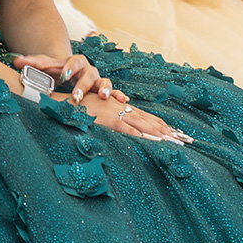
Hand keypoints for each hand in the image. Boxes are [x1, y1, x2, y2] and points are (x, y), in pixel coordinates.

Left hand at [13, 54, 126, 104]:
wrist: (70, 71)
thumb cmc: (57, 70)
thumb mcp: (46, 65)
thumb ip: (32, 63)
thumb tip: (16, 62)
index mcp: (75, 62)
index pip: (73, 62)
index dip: (69, 68)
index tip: (63, 76)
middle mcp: (89, 70)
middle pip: (89, 74)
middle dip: (83, 85)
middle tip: (76, 96)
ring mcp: (98, 80)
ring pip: (104, 82)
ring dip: (105, 89)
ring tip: (103, 96)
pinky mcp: (104, 90)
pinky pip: (114, 91)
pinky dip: (118, 95)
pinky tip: (122, 100)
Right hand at [56, 92, 192, 142]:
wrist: (62, 100)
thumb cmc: (78, 108)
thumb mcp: (98, 113)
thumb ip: (112, 120)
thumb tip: (124, 131)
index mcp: (120, 106)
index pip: (146, 116)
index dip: (161, 125)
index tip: (174, 133)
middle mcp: (120, 107)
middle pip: (148, 120)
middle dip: (165, 130)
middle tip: (181, 139)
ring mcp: (114, 112)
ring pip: (141, 124)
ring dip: (157, 133)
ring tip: (171, 141)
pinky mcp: (106, 118)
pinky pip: (125, 128)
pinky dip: (138, 134)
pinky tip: (149, 140)